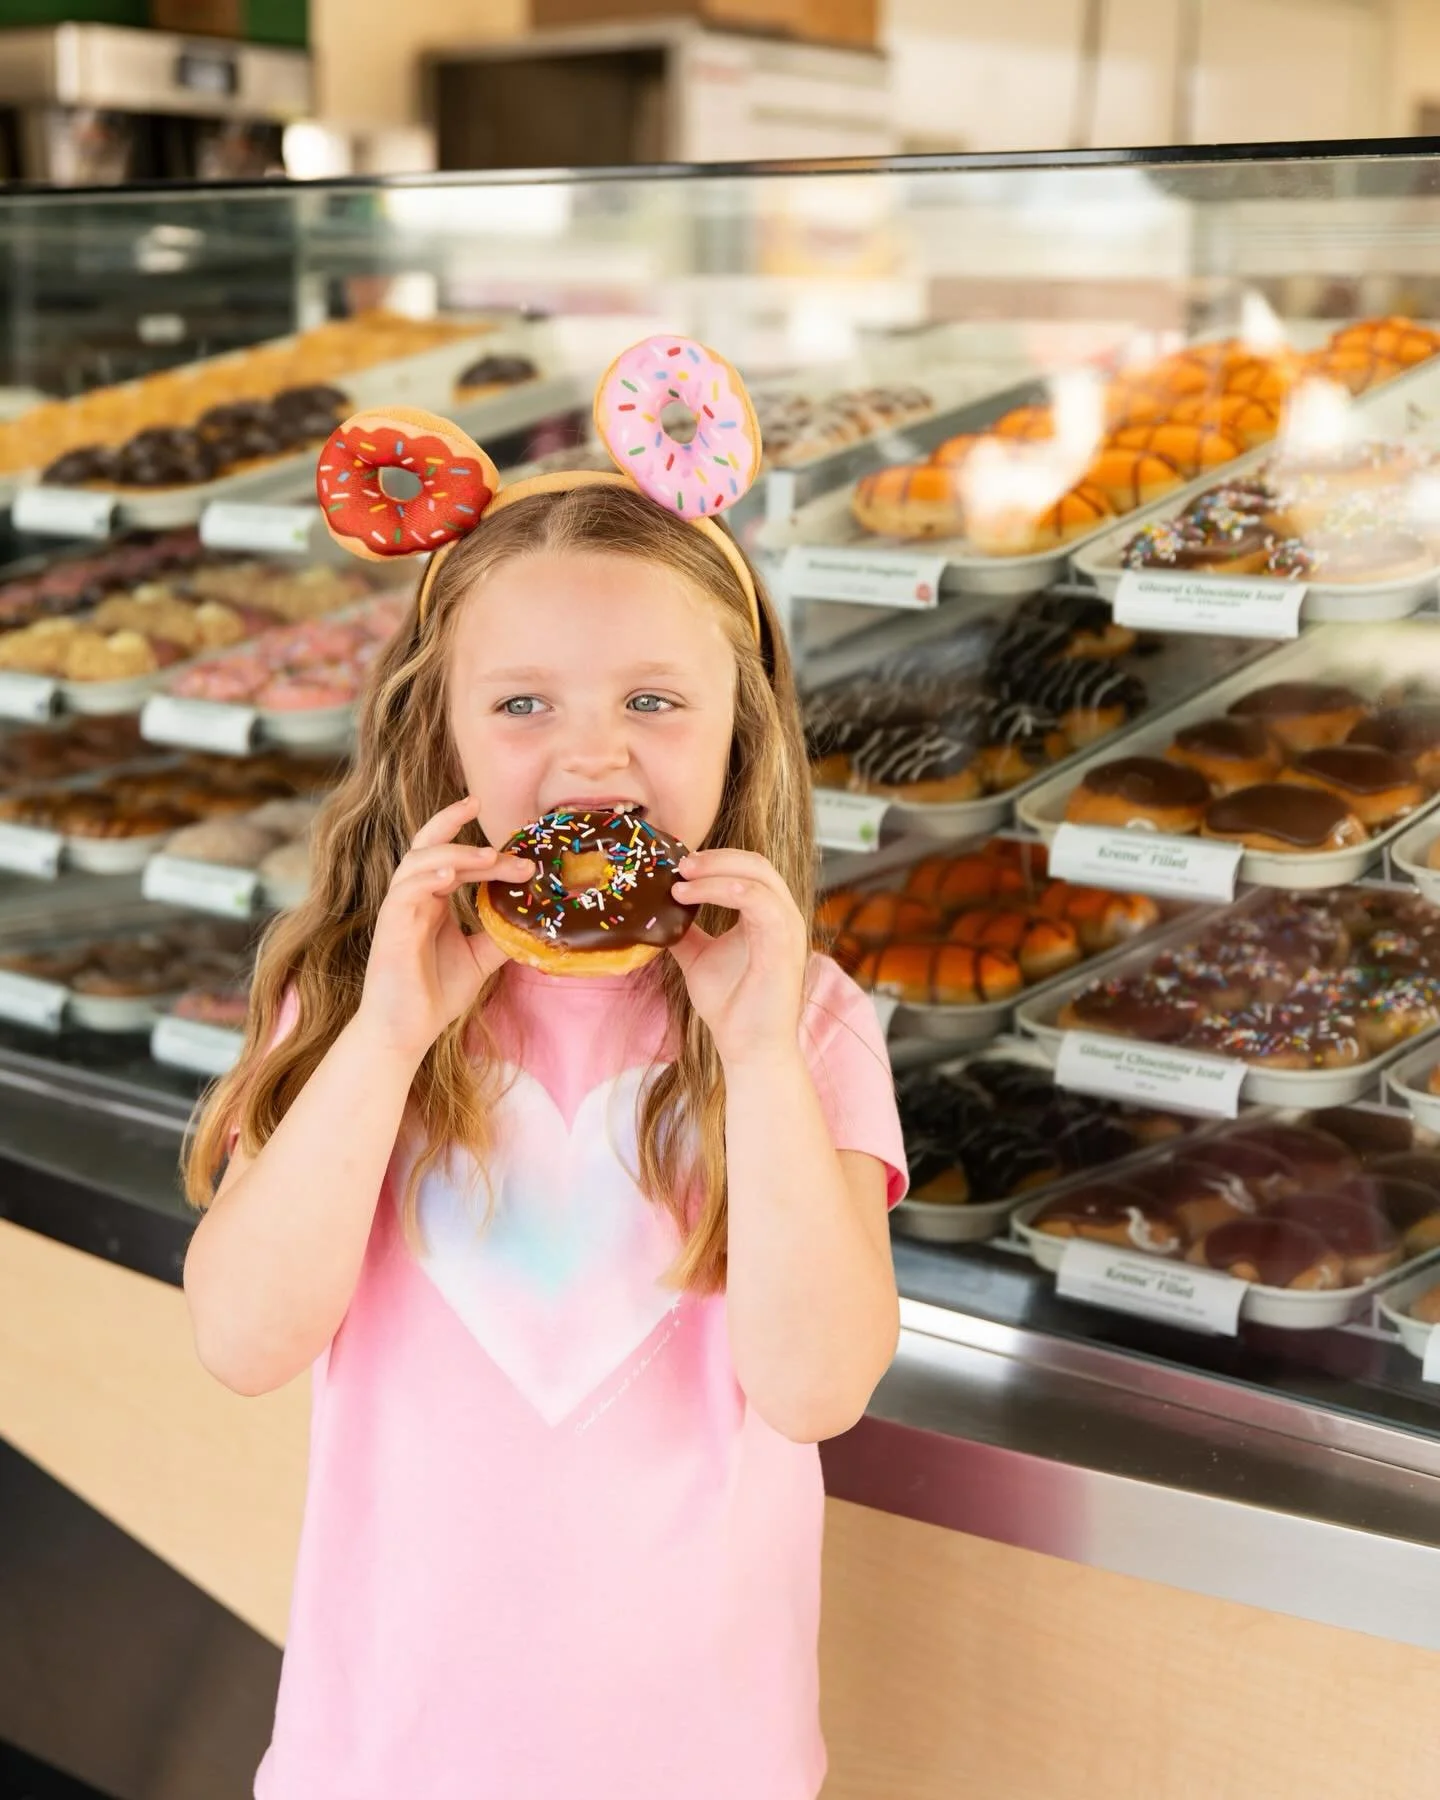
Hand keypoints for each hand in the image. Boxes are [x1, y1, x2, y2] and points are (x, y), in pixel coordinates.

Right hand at [356, 795, 531, 1064]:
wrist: (405, 1031)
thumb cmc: (435, 993)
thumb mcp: (480, 958)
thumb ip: (501, 935)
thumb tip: (536, 922)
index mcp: (433, 900)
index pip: (454, 858)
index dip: (485, 851)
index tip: (525, 856)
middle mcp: (414, 897)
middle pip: (430, 844)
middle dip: (460, 827)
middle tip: (508, 838)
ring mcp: (399, 909)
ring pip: (418, 860)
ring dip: (454, 852)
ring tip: (489, 855)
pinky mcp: (390, 926)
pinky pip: (405, 891)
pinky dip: (426, 877)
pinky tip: (450, 874)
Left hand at [668, 849, 807, 1066]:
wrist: (748, 1049)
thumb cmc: (731, 1007)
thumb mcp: (698, 959)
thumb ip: (685, 932)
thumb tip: (654, 913)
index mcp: (768, 915)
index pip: (748, 869)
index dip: (715, 860)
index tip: (677, 865)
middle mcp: (783, 916)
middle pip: (756, 863)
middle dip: (715, 858)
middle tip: (678, 864)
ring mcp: (787, 928)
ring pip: (757, 875)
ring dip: (716, 870)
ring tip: (681, 878)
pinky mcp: (783, 944)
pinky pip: (758, 901)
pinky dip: (723, 890)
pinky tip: (690, 896)